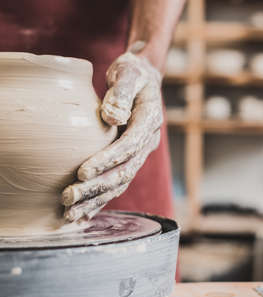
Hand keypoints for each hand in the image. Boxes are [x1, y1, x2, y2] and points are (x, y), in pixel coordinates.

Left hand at [61, 48, 162, 222]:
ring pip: (122, 181)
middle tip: (68, 198)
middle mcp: (148, 140)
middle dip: (97, 187)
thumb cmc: (132, 72)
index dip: (107, 160)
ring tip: (71, 213)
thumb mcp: (128, 73)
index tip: (82, 172)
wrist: (144, 78)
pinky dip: (102, 197)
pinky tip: (85, 211)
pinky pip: (119, 181)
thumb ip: (121, 92)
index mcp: (150, 120)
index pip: (129, 146)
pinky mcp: (131, 156)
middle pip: (125, 171)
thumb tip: (113, 118)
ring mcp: (141, 151)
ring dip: (97, 199)